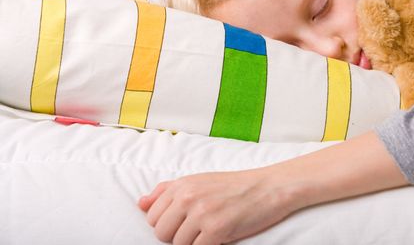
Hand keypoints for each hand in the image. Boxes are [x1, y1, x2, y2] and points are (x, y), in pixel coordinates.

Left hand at [138, 169, 295, 244]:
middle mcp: (188, 197)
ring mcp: (201, 214)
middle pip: (161, 233)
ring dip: (192, 243)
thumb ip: (166, 190)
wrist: (268, 187)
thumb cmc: (234, 185)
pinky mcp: (216, 230)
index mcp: (181, 185)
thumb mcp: (198, 180)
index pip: (152, 216)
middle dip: (176, 235)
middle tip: (198, 228)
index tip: (184, 220)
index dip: (167, 223)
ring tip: (210, 229)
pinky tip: (219, 236)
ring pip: (177, 244)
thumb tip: (140, 204)